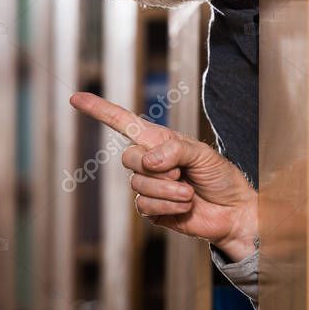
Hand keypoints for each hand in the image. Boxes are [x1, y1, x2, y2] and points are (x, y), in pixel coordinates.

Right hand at [69, 92, 257, 261]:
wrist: (232, 210)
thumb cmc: (220, 176)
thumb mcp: (202, 153)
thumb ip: (175, 149)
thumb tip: (148, 160)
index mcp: (159, 140)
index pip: (123, 123)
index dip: (99, 110)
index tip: (76, 98)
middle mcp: (149, 162)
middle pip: (128, 158)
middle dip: (158, 168)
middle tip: (182, 173)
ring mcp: (148, 187)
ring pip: (138, 185)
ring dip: (169, 190)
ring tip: (189, 191)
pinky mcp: (151, 211)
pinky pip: (145, 207)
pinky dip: (169, 206)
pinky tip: (184, 206)